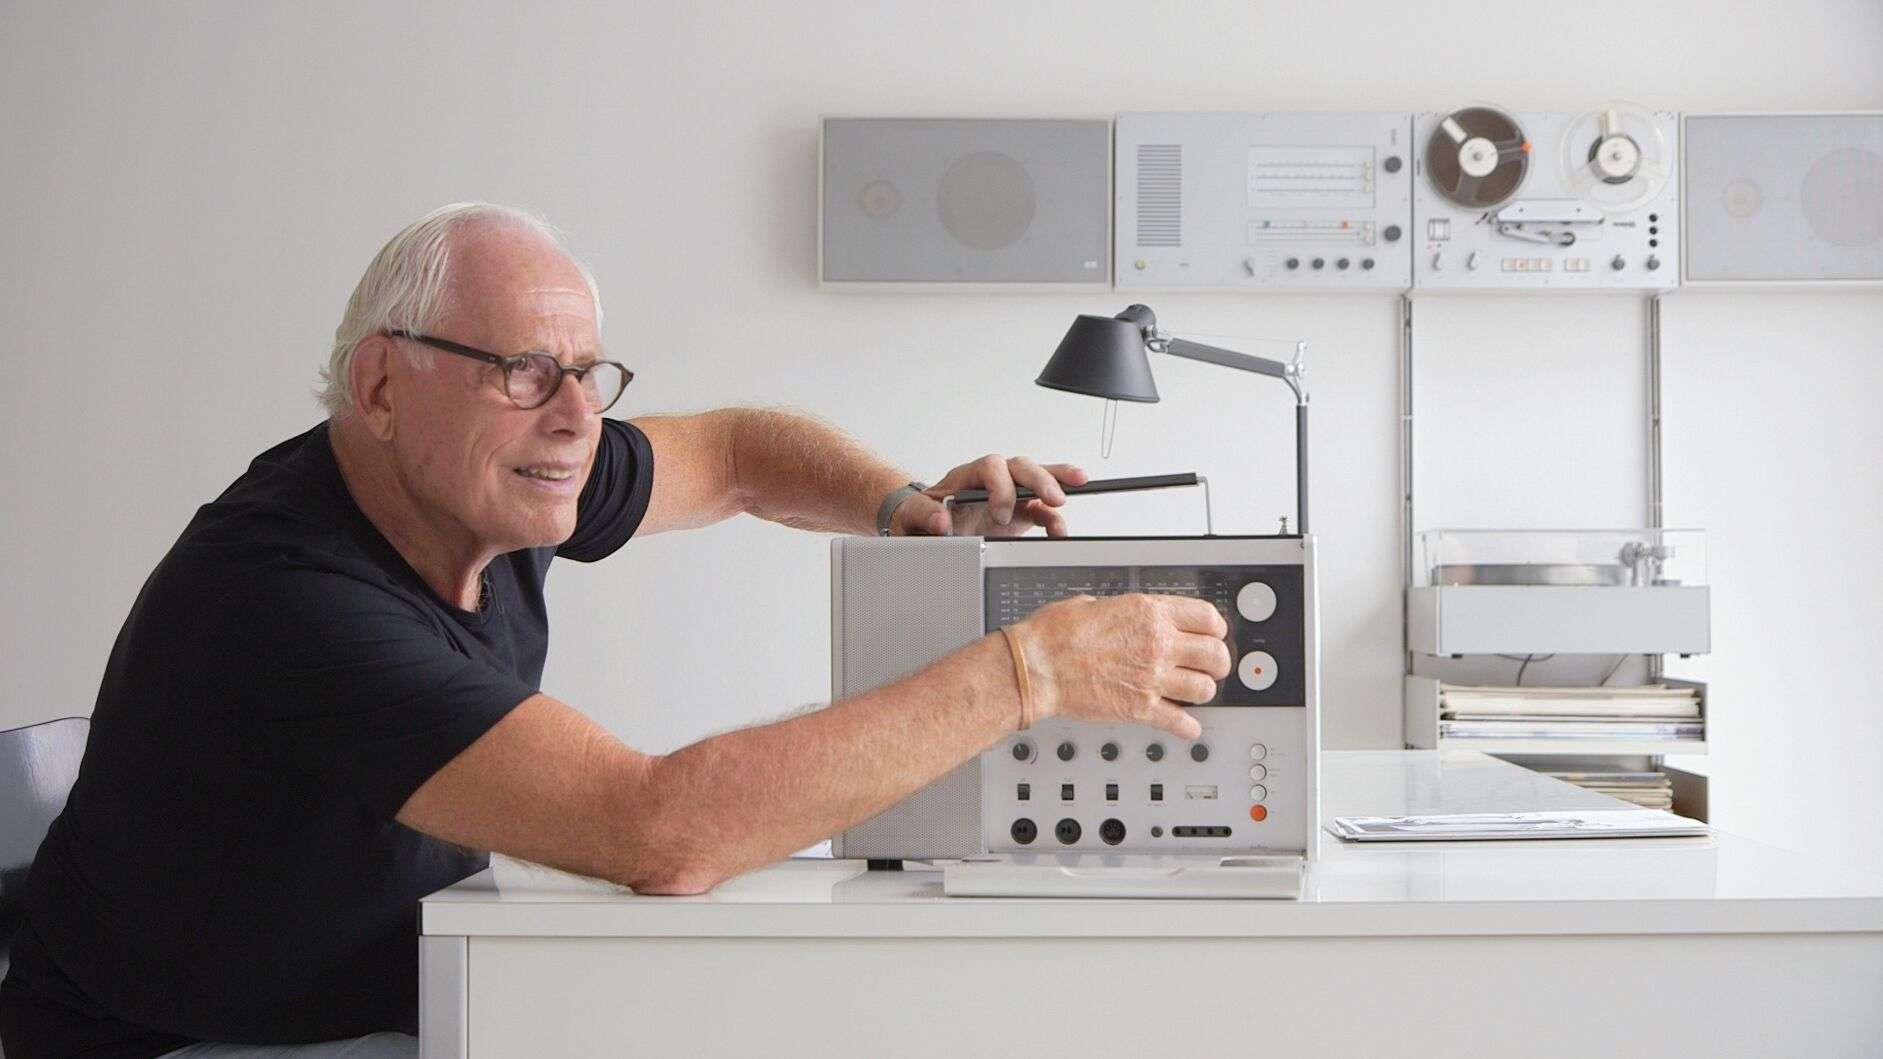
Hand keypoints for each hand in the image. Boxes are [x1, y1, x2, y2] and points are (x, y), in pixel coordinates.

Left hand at [892, 454, 1088, 537]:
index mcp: (967, 476)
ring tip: (1077, 486)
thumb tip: (940, 520)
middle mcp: (991, 480)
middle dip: (1040, 479)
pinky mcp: (1019, 512)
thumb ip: (923, 515)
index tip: (1001, 514)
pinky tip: (1061, 529)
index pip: (990, 467)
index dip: (1000, 487)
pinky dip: (1054, 518)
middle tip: (1053, 497)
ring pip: (1037, 479)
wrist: (924, 528)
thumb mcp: (912, 515)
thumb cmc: (920, 516)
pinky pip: (1041, 510)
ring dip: (1057, 482)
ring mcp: (1008, 494)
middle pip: (1020, 467)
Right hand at [1006, 593, 1231, 739]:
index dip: (1215, 628)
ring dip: (1202, 691)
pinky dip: (1187, 727)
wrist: (1037, 667)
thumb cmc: (1055, 634)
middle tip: (1210, 666)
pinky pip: (1181, 722)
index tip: (1212, 635)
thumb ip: (1125, 612)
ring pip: (1205, 689)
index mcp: (1149, 613)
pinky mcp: (1141, 709)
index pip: (1208, 618)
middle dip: (1216, 661)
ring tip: (1193, 691)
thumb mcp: (1095, 603)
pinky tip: (1186, 725)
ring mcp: (1153, 678)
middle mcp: (1158, 644)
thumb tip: (1130, 617)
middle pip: (1215, 655)